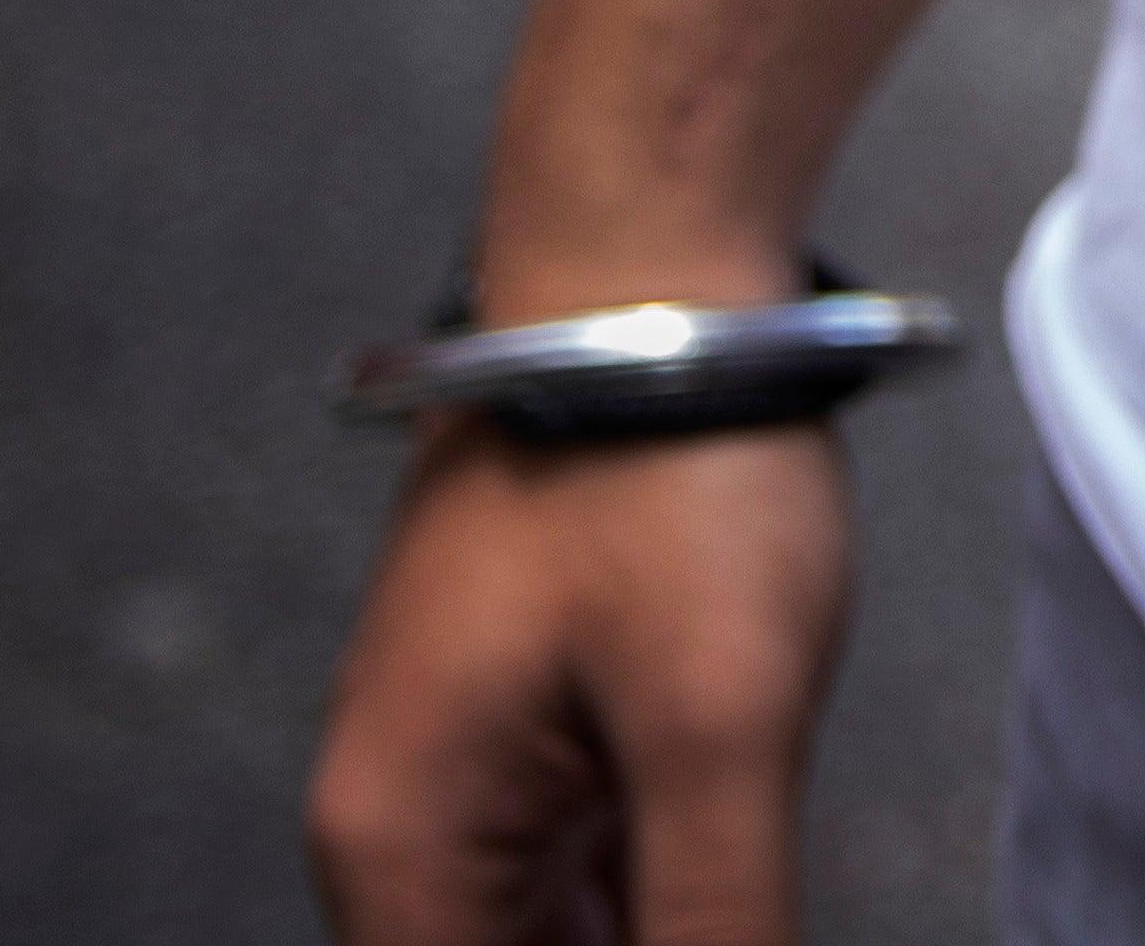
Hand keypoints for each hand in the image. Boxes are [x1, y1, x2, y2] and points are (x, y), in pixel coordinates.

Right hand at [308, 420, 847, 945]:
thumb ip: (715, 925)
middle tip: (733, 889)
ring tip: (736, 857)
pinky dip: (667, 881)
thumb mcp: (717, 722)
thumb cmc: (664, 460)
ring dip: (660, 919)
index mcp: (400, 855)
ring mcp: (478, 763)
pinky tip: (743, 855)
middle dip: (647, 941)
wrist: (654, 267)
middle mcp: (410, 826)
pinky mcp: (546, 709)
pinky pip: (595, 855)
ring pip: (565, 928)